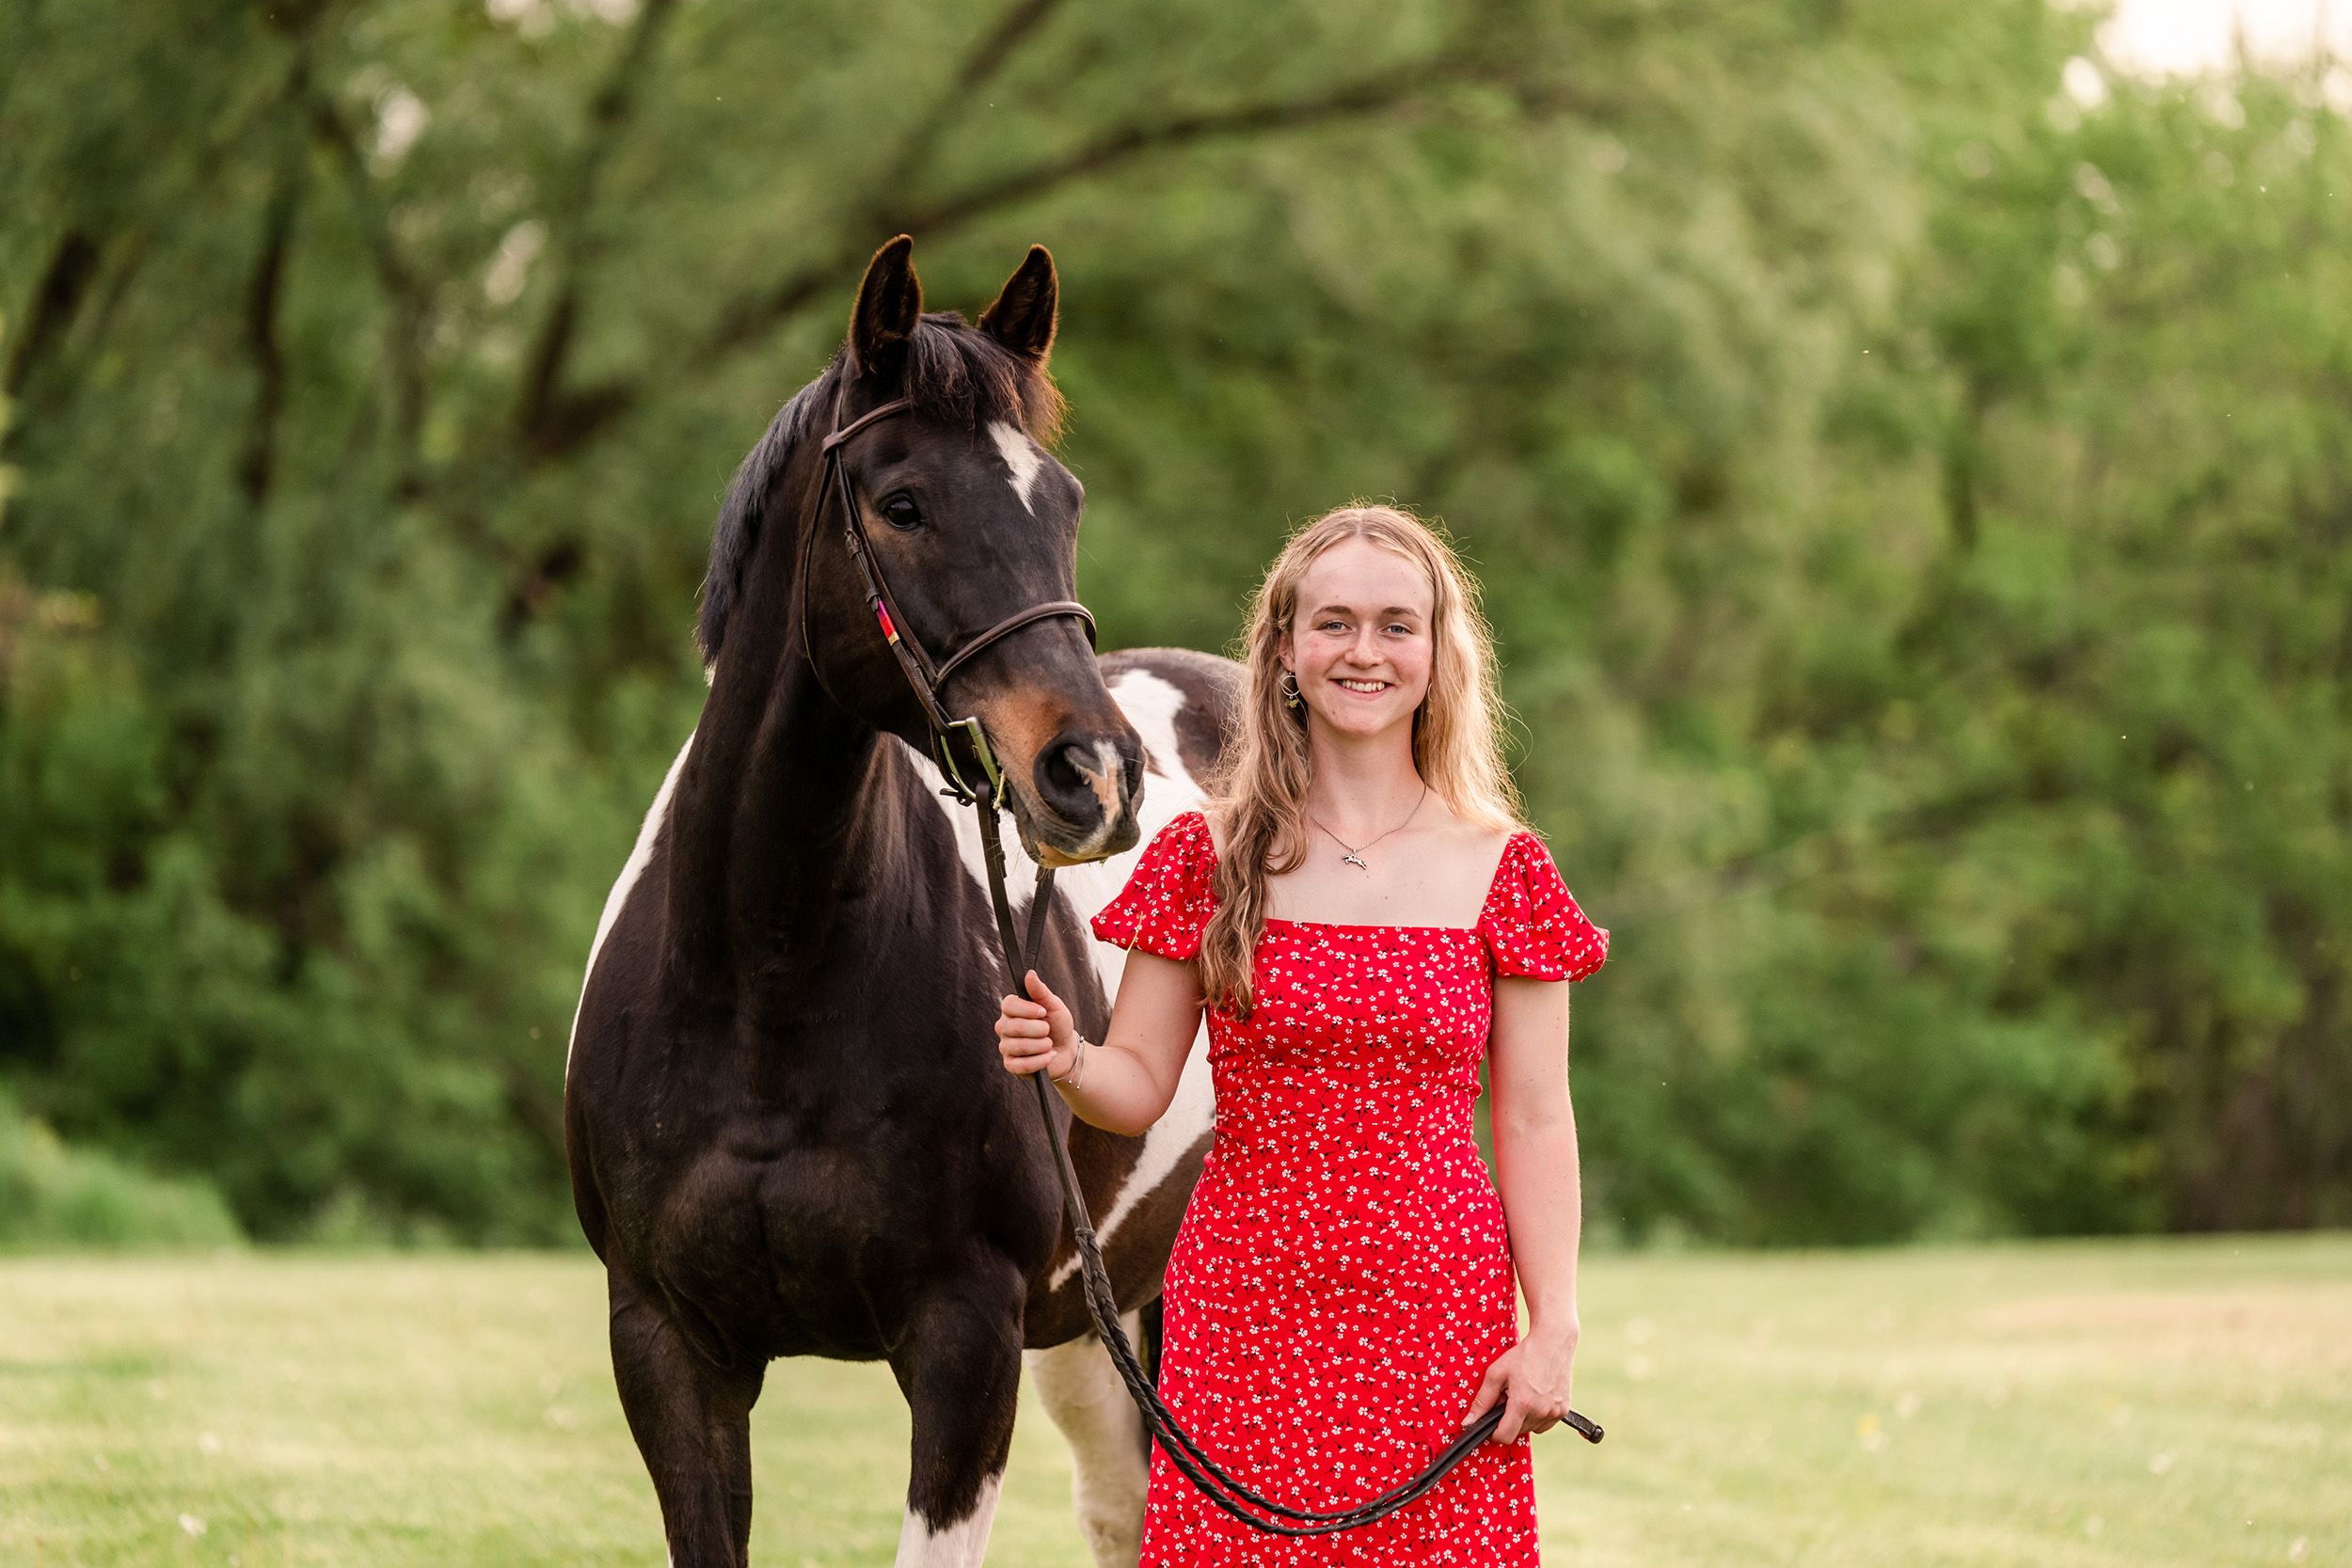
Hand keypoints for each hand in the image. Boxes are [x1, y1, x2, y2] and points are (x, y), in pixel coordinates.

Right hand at [996, 969, 1078, 1079]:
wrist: (1066, 1051)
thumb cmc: (1057, 1025)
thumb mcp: (1054, 1005)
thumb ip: (1040, 991)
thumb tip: (1029, 973)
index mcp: (1011, 1010)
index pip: (1008, 1005)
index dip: (1027, 1009)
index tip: (1043, 1012)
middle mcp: (1004, 1027)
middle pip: (1014, 1027)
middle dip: (1039, 1030)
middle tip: (1048, 1030)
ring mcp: (1006, 1047)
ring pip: (1019, 1046)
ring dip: (1042, 1046)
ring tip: (1049, 1044)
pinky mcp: (1010, 1065)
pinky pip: (1021, 1065)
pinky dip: (1040, 1061)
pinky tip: (1048, 1057)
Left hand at [1459, 1326, 1577, 1445]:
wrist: (1553, 1342)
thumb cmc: (1523, 1355)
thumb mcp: (1496, 1374)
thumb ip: (1482, 1401)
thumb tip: (1468, 1422)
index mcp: (1522, 1403)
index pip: (1505, 1437)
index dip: (1494, 1433)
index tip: (1492, 1423)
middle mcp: (1540, 1411)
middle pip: (1518, 1432)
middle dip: (1509, 1420)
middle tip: (1509, 1397)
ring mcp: (1555, 1412)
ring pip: (1532, 1429)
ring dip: (1524, 1419)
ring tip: (1524, 1395)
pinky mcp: (1563, 1410)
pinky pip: (1545, 1424)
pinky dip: (1538, 1416)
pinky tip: (1536, 1397)